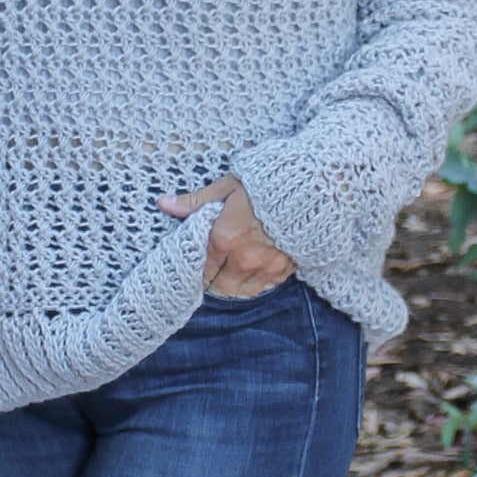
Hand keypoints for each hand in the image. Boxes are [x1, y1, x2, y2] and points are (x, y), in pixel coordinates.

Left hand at [158, 174, 295, 297]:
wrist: (312, 188)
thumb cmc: (265, 184)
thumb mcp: (227, 187)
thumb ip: (195, 202)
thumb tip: (164, 204)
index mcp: (224, 239)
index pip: (199, 267)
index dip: (195, 266)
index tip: (194, 262)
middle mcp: (243, 259)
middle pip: (218, 286)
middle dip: (212, 280)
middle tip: (212, 268)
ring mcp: (266, 268)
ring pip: (240, 292)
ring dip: (233, 284)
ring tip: (232, 270)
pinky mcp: (285, 270)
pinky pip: (264, 287)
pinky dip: (256, 282)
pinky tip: (254, 268)